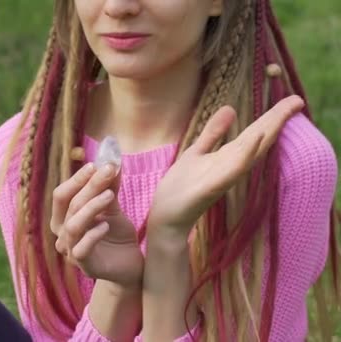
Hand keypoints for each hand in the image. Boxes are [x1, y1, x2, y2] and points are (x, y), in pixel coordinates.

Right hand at [50, 162, 142, 288]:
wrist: (131, 265)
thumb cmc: (116, 235)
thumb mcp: (112, 207)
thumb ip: (109, 187)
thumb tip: (111, 161)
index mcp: (63, 218)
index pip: (61, 195)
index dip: (76, 179)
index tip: (96, 164)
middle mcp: (63, 234)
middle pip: (68, 205)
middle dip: (87, 186)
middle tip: (108, 171)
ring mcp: (71, 251)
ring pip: (73, 225)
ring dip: (91, 207)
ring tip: (110, 195)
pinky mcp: (84, 266)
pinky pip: (82, 249)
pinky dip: (93, 235)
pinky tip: (107, 225)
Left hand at [148, 95, 304, 236]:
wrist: (167, 216)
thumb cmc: (181, 187)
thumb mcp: (197, 152)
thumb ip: (213, 133)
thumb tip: (230, 108)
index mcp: (227, 156)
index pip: (254, 133)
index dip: (272, 116)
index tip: (293, 99)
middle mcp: (230, 166)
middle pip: (257, 139)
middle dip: (276, 120)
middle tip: (298, 99)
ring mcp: (222, 177)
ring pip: (249, 153)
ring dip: (265, 134)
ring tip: (283, 114)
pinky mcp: (211, 187)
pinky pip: (231, 171)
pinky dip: (245, 156)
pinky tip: (255, 140)